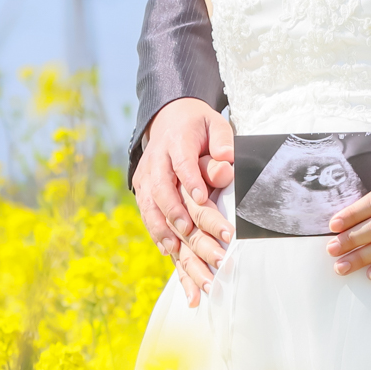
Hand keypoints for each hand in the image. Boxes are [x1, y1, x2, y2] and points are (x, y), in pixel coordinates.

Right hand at [134, 98, 233, 291]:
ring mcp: (146, 176)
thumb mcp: (215, 125)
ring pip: (149, 204)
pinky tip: (167, 250)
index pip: (182, 162)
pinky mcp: (142, 189)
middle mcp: (156, 160)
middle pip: (161, 188)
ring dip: (161, 228)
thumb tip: (227, 159)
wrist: (169, 119)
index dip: (190, 180)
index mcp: (176, 142)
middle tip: (189, 231)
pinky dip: (156, 232)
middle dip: (174, 211)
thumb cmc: (199, 126)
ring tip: (175, 249)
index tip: (202, 198)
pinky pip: (146, 213)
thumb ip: (222, 141)